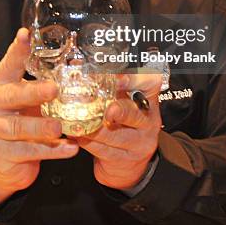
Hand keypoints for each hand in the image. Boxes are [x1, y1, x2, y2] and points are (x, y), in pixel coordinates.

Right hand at [0, 28, 78, 210]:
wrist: (1, 167)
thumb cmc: (20, 123)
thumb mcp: (28, 102)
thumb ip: (44, 88)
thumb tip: (78, 68)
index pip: (8, 64)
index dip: (17, 49)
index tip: (26, 34)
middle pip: (11, 96)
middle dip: (33, 92)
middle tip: (54, 89)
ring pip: (16, 128)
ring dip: (41, 127)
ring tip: (60, 127)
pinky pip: (25, 151)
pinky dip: (49, 151)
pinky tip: (68, 149)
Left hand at [76, 72, 162, 190]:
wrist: (130, 160)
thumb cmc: (122, 121)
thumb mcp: (121, 100)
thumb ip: (106, 84)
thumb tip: (76, 64)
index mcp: (147, 99)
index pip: (150, 84)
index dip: (134, 81)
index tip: (117, 79)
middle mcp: (147, 121)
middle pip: (134, 113)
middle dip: (118, 110)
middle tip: (106, 109)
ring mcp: (138, 143)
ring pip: (115, 135)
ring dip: (93, 128)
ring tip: (77, 122)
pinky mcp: (124, 160)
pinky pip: (103, 151)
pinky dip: (87, 142)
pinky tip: (76, 135)